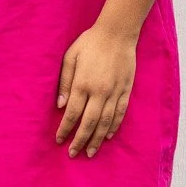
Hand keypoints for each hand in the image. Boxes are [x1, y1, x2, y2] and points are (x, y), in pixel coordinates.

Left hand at [55, 23, 135, 156]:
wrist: (117, 33)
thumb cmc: (89, 43)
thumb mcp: (70, 58)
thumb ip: (64, 82)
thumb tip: (60, 106)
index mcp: (83, 84)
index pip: (72, 114)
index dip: (65, 129)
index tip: (59, 140)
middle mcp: (99, 92)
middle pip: (89, 123)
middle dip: (80, 140)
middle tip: (73, 153)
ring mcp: (114, 92)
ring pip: (105, 122)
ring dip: (97, 139)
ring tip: (90, 152)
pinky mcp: (126, 90)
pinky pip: (120, 113)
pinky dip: (113, 126)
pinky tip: (107, 136)